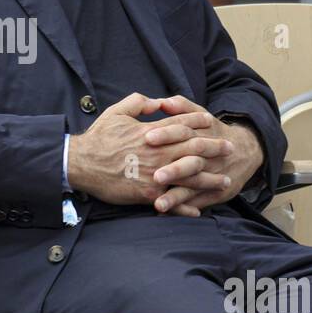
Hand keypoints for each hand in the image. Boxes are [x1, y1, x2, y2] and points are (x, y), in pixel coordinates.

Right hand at [66, 93, 234, 207]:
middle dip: (214, 149)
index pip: (183, 125)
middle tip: (230, 149)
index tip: (213, 122)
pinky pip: (171, 201)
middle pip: (194, 150)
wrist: (81, 163)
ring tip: (224, 181)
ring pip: (189, 177)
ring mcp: (155, 174)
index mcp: (152, 133)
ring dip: (209, 180)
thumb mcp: (117, 112)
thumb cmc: (98, 138)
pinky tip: (198, 211)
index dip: (200, 122)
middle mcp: (158, 153)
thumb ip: (138, 102)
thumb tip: (156, 101)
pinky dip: (185, 207)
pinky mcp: (147, 193)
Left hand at [144, 96, 263, 214]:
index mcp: (202, 134)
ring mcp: (212, 176)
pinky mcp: (215, 193)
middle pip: (191, 162)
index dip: (167, 134)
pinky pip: (199, 202)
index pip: (183, 132)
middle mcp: (208, 156)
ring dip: (177, 197)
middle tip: (155, 176)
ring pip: (194, 187)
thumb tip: (162, 102)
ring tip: (159, 205)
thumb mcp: (200, 115)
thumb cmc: (211, 131)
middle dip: (175, 170)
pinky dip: (184, 209)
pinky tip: (168, 214)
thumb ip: (182, 107)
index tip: (147, 137)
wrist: (245, 151)